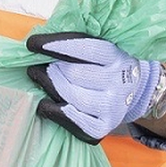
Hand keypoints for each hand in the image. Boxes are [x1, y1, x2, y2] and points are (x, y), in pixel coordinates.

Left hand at [25, 31, 160, 143]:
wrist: (133, 91)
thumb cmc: (105, 66)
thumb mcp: (100, 48)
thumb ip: (76, 42)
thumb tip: (40, 40)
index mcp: (117, 56)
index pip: (86, 48)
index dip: (57, 45)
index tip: (32, 44)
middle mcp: (119, 81)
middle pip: (75, 73)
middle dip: (50, 69)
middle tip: (34, 66)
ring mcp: (113, 105)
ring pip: (73, 97)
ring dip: (50, 87)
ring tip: (37, 78)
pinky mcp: (104, 126)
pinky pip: (75, 121)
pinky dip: (56, 112)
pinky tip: (44, 104)